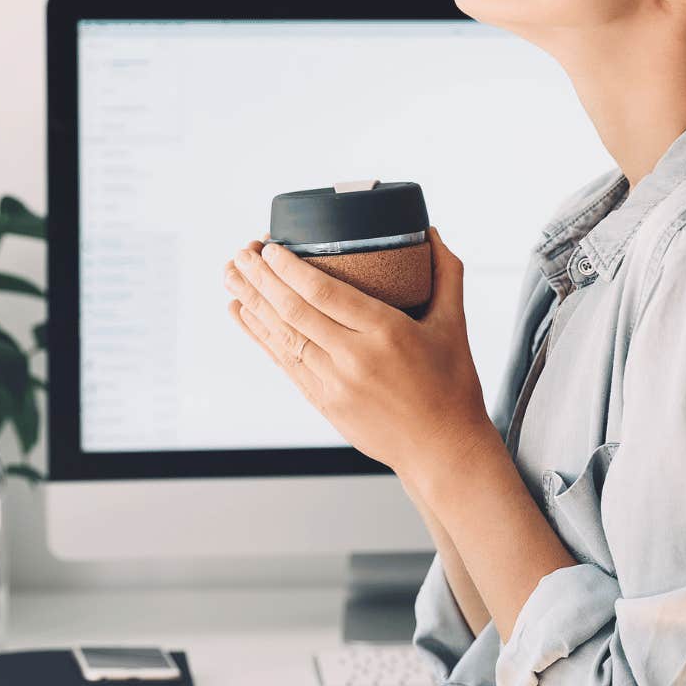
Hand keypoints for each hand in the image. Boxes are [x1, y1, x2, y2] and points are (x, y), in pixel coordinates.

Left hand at [222, 226, 496, 480]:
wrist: (442, 451)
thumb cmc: (452, 389)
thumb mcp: (455, 326)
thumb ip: (447, 274)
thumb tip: (431, 233)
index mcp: (386, 332)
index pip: (324, 291)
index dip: (289, 268)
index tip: (270, 246)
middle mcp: (355, 358)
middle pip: (294, 310)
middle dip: (260, 278)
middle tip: (241, 252)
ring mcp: (335, 384)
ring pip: (283, 336)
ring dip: (252, 303)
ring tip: (231, 276)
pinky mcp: (324, 403)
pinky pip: (284, 362)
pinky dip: (260, 335)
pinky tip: (242, 314)